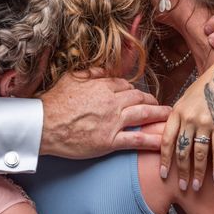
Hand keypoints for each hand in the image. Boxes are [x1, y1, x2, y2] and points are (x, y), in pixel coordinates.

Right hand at [39, 69, 170, 158]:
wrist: (44, 125)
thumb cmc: (54, 102)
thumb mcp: (71, 78)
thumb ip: (90, 73)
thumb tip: (104, 70)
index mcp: (103, 86)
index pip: (125, 85)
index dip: (134, 90)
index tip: (138, 95)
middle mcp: (112, 102)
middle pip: (139, 98)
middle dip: (152, 101)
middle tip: (159, 105)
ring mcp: (112, 122)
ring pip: (143, 115)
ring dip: (159, 115)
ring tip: (170, 117)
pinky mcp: (109, 141)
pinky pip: (136, 139)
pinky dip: (152, 140)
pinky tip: (164, 142)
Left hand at [160, 55, 213, 190]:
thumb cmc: (209, 85)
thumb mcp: (188, 97)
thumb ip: (180, 114)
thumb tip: (172, 131)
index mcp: (177, 111)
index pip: (166, 140)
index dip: (164, 159)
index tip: (163, 174)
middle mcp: (188, 118)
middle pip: (181, 150)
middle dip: (181, 171)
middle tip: (182, 187)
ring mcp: (205, 122)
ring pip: (198, 153)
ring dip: (197, 172)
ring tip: (196, 187)